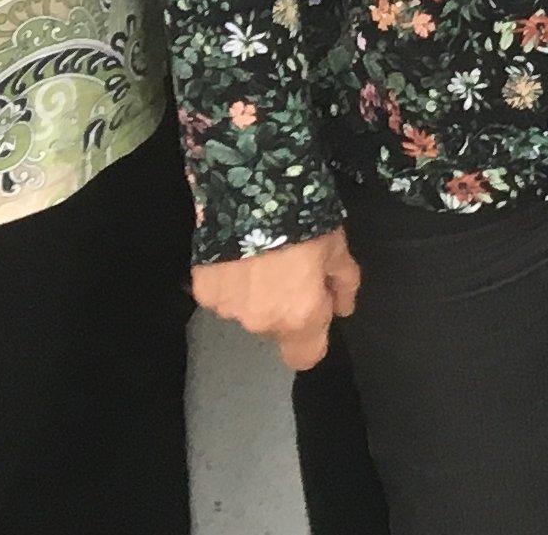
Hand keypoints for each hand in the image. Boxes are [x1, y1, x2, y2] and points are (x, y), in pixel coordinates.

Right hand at [193, 230, 360, 370]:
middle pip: (275, 329)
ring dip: (254, 294)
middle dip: (284, 307)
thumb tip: (342, 307)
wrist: (254, 189)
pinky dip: (230, 280)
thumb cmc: (305, 219)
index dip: (312, 338)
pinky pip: (222, 294)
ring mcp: (228, 308)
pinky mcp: (203, 290)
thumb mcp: (338, 248)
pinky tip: (237, 253)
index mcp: (300, 317)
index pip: (305, 357)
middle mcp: (262, 321)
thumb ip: (344, 284)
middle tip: (289, 269)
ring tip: (261, 256)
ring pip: (246, 311)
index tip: (315, 314)